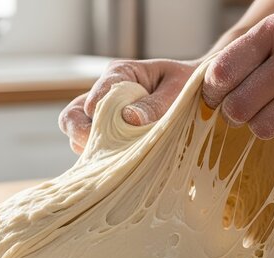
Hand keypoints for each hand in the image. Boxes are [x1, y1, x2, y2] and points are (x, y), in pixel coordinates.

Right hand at [59, 59, 198, 153]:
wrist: (200, 96)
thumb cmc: (189, 87)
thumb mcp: (178, 89)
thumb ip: (157, 104)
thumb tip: (130, 119)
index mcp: (121, 74)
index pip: (99, 89)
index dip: (97, 104)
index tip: (101, 117)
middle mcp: (105, 96)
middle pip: (73, 116)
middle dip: (79, 133)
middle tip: (97, 147)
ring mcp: (104, 120)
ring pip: (80, 137)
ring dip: (94, 150)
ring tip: (116, 160)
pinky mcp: (110, 141)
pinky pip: (96, 153)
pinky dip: (103, 161)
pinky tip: (122, 168)